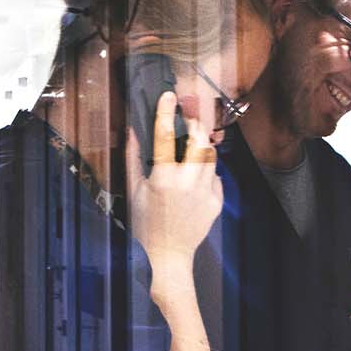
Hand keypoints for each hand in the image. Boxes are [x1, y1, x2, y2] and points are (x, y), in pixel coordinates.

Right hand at [125, 91, 221, 274]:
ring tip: (191, 148)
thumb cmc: (145, 224)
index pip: (165, 136)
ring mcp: (205, 192)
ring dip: (202, 146)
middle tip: (189, 118)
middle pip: (199, 139)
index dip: (166, 112)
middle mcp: (187, 183)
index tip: (168, 95)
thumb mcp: (134, 190)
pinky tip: (195, 178)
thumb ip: (133, 158)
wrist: (168, 255)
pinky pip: (216, 176)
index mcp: (163, 179)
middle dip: (196, 123)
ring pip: (211, 155)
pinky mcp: (217, 201)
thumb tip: (133, 131)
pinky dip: (207, 172)